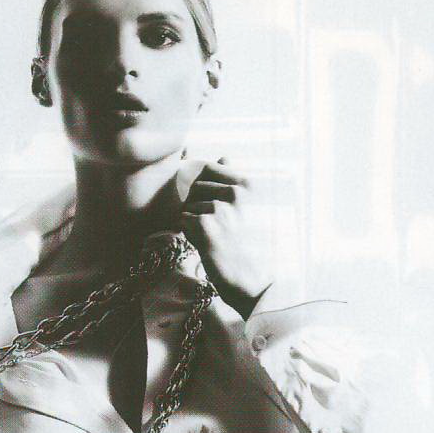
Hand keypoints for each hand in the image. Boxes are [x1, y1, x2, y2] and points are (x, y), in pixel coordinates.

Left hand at [178, 158, 275, 319]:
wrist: (249, 277)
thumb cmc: (244, 242)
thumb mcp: (243, 206)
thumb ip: (231, 179)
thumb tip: (224, 155)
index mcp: (245, 184)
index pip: (207, 167)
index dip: (201, 186)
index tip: (212, 206)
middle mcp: (235, 193)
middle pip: (194, 187)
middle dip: (197, 206)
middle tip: (215, 227)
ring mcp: (220, 209)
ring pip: (188, 206)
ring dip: (194, 223)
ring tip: (213, 238)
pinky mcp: (207, 226)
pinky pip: (184, 221)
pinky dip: (189, 234)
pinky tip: (206, 245)